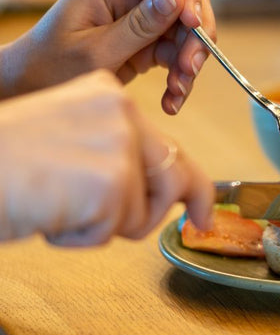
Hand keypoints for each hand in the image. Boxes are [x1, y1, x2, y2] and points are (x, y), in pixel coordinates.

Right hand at [0, 70, 212, 244]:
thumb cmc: (4, 164)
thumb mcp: (70, 145)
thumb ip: (119, 157)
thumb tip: (172, 193)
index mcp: (109, 96)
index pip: (169, 148)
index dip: (195, 187)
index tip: (203, 213)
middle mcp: (121, 112)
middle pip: (174, 179)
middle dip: (159, 213)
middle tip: (161, 224)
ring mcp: (118, 144)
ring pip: (143, 213)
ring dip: (104, 226)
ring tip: (60, 206)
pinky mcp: (111, 181)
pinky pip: (113, 231)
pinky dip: (80, 238)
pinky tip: (50, 214)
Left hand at [1, 0, 216, 113]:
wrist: (33, 87)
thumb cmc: (53, 65)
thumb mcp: (97, 50)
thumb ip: (140, 25)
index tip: (193, 23)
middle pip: (186, 0)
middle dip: (195, 36)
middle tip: (191, 68)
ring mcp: (141, 19)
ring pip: (186, 33)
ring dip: (189, 64)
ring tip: (178, 92)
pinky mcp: (147, 43)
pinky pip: (176, 56)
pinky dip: (179, 79)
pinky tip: (171, 101)